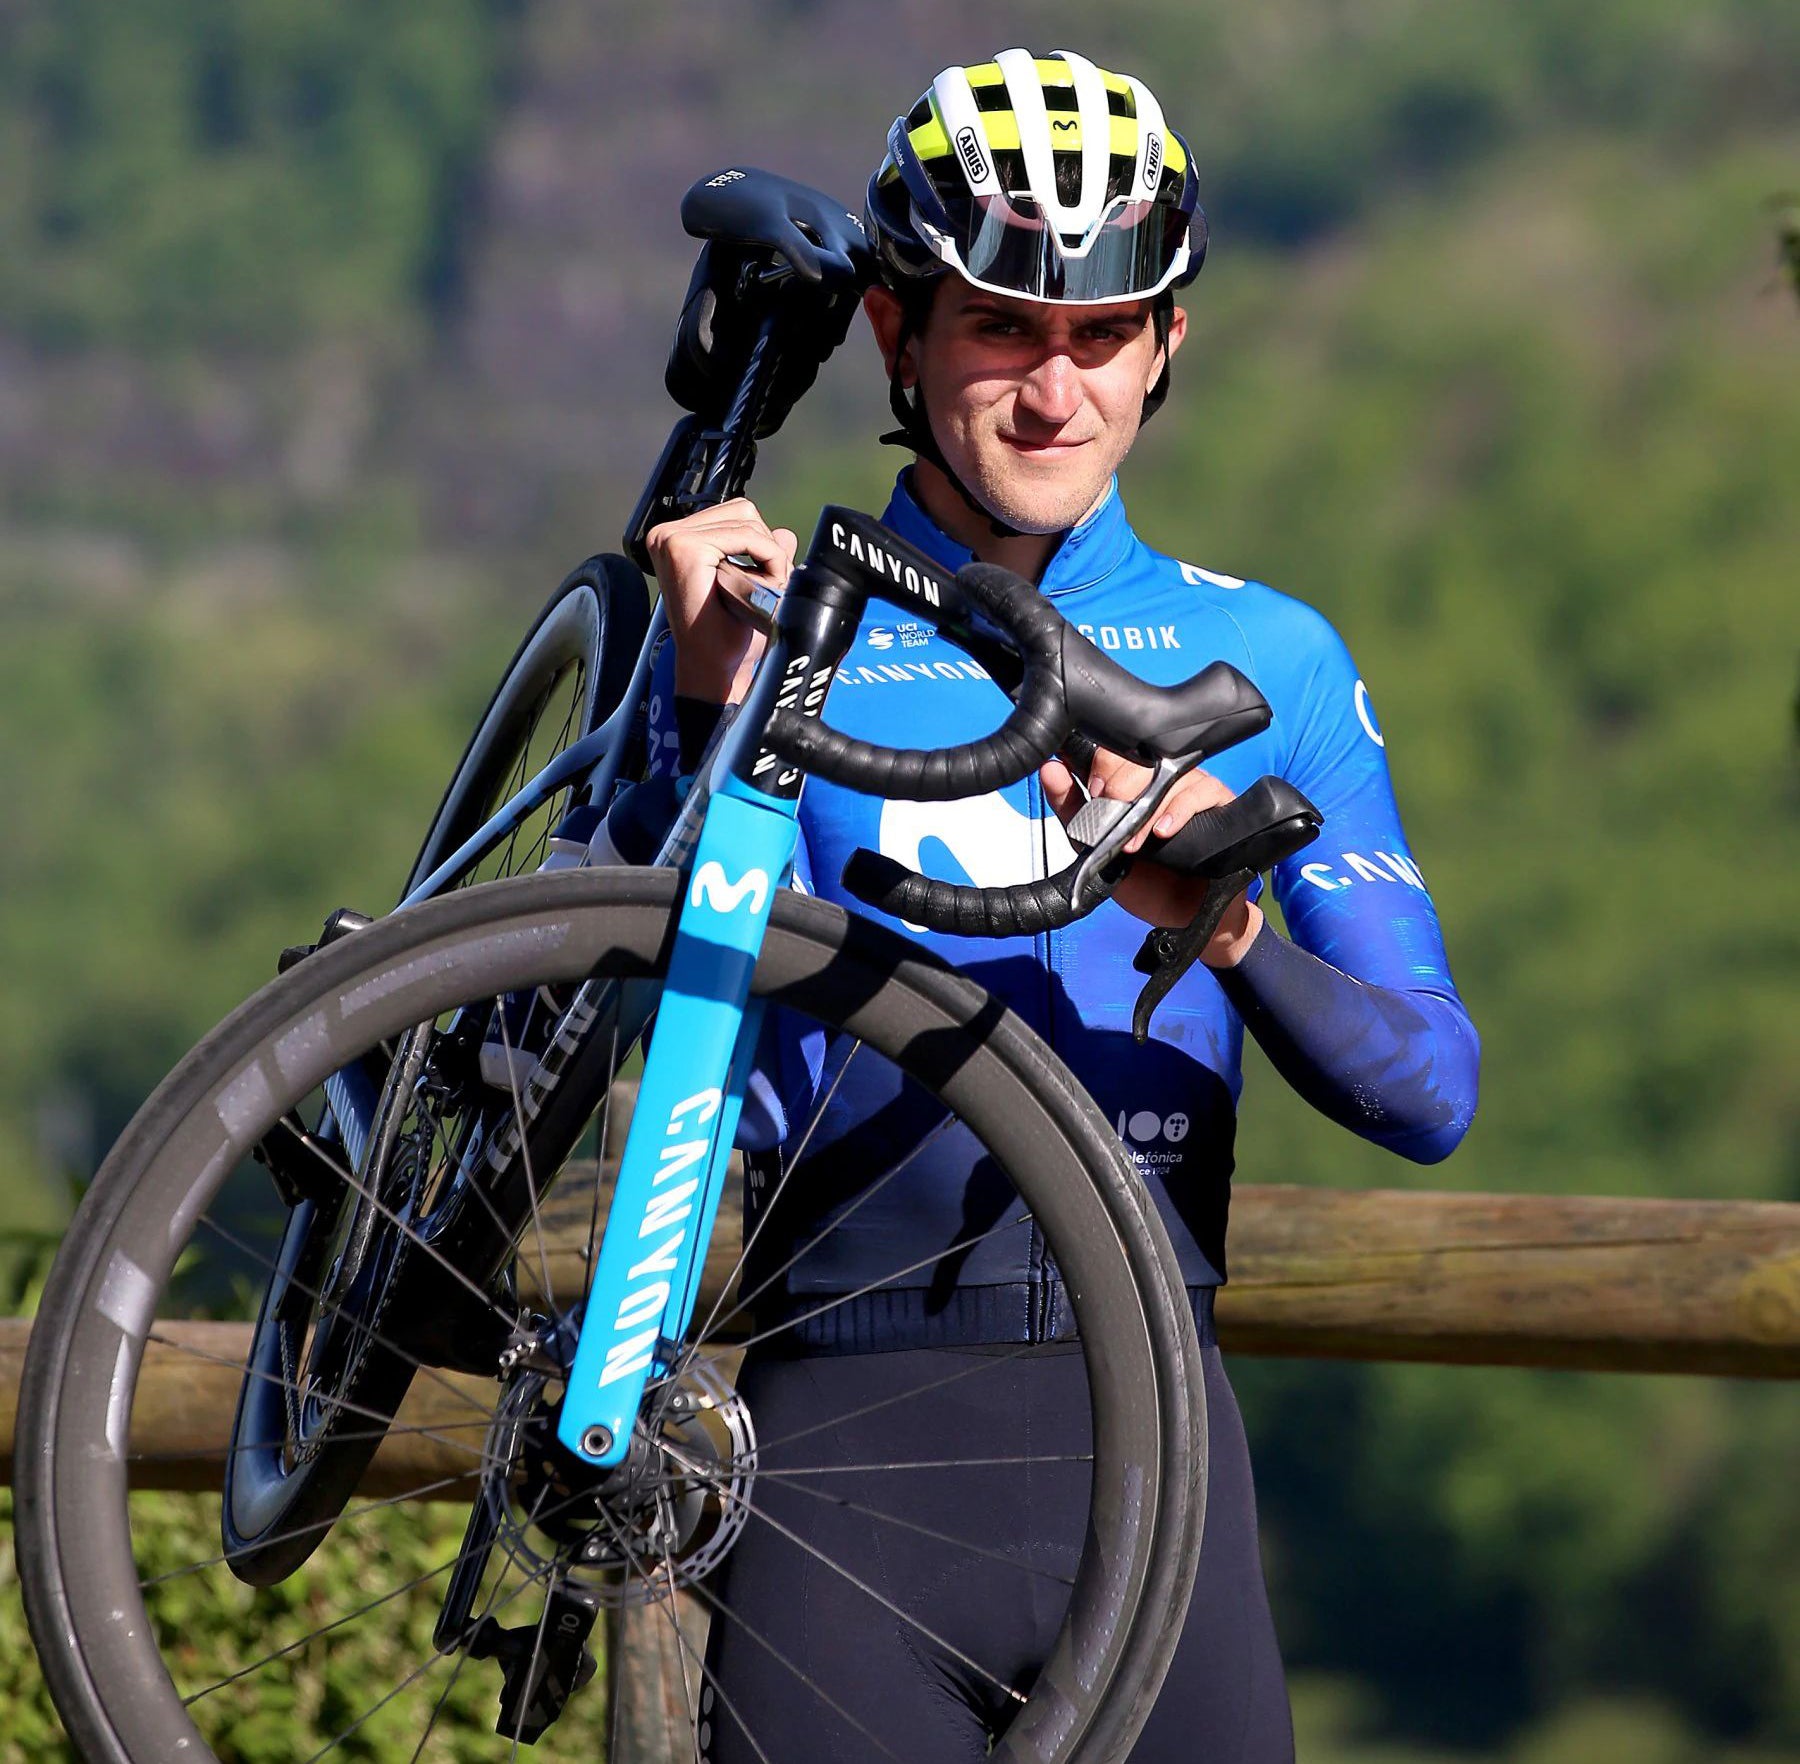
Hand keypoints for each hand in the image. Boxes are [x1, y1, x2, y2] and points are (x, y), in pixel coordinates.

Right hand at [645, 498, 797, 702]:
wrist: (715, 666)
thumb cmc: (727, 635)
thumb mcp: (752, 586)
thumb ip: (765, 555)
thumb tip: (785, 533)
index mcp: (676, 540)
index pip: (733, 513)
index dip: (760, 542)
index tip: (763, 578)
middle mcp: (667, 534)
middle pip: (741, 510)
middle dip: (765, 547)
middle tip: (766, 585)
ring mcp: (671, 538)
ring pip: (746, 520)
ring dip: (767, 555)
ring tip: (759, 589)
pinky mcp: (683, 548)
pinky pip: (745, 535)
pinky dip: (766, 557)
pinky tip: (760, 585)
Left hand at [1039, 748, 1264, 965]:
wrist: (1183, 913)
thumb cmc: (1143, 878)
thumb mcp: (1095, 847)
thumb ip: (1071, 809)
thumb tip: (1049, 770)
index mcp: (1128, 780)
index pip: (1113, 749)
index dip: (1100, 764)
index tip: (1091, 791)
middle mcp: (1159, 776)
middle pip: (1140, 756)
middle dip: (1119, 786)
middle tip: (1112, 818)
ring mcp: (1189, 784)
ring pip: (1168, 774)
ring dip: (1145, 810)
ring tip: (1134, 844)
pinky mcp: (1216, 798)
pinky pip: (1201, 790)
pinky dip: (1180, 810)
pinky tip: (1164, 832)